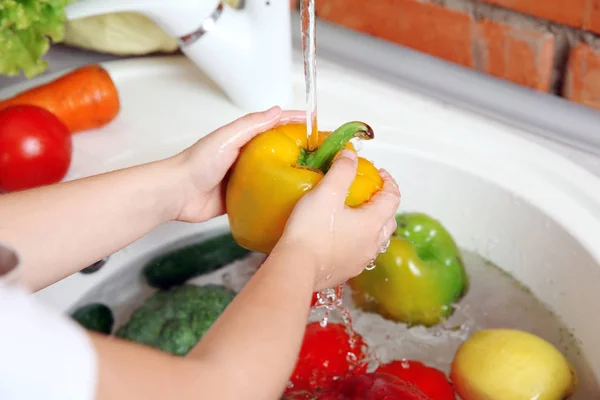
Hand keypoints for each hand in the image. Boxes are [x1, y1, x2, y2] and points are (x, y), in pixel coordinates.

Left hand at [172, 106, 303, 222]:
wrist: (177, 194)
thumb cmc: (196, 164)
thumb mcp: (227, 137)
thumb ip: (251, 124)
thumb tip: (277, 110)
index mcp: (243, 139)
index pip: (274, 127)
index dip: (295, 124)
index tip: (315, 126)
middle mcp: (245, 158)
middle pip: (278, 151)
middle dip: (298, 151)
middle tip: (320, 156)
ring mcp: (244, 179)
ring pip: (273, 175)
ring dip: (289, 175)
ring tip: (312, 179)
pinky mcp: (240, 199)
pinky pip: (263, 197)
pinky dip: (276, 197)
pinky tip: (290, 200)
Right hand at [274, 150, 400, 290]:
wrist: (296, 268)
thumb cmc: (312, 229)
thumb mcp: (327, 192)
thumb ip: (342, 170)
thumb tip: (351, 155)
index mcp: (373, 223)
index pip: (393, 198)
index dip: (389, 182)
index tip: (379, 172)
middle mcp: (372, 244)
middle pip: (388, 220)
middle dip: (383, 204)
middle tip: (369, 192)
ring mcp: (360, 260)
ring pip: (375, 238)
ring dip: (371, 223)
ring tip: (355, 214)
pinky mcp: (346, 271)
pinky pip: (359, 251)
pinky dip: (357, 239)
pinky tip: (340, 236)